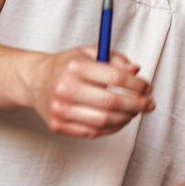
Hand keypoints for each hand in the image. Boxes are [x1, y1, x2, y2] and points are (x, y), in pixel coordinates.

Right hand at [22, 47, 153, 137]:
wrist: (35, 80)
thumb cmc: (68, 66)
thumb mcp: (90, 52)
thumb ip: (115, 59)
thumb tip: (135, 71)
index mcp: (75, 67)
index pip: (116, 78)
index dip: (138, 85)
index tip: (148, 88)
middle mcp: (65, 88)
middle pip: (111, 102)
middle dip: (137, 104)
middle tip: (149, 104)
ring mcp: (60, 110)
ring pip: (104, 121)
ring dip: (127, 118)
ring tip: (135, 112)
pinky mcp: (57, 125)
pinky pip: (92, 132)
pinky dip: (112, 128)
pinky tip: (120, 120)